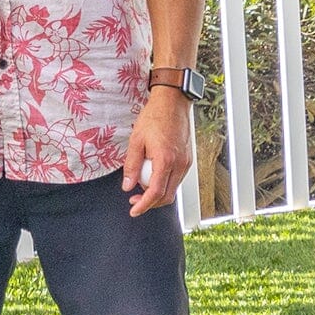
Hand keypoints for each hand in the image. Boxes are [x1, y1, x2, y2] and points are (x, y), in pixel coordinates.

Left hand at [122, 85, 195, 218]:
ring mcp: (186, 163)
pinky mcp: (187, 160)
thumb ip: (131, 166)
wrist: (173, 104)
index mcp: (165, 160)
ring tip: (141, 185)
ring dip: (157, 193)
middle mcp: (179, 164)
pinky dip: (164, 182)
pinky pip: (176, 179)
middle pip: (167, 196)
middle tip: (134, 200)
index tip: (134, 211)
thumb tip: (127, 186)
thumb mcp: (136, 141)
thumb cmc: (154, 118)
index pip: (155, 192)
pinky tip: (152, 175)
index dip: (144, 205)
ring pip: (172, 188)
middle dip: (150, 203)